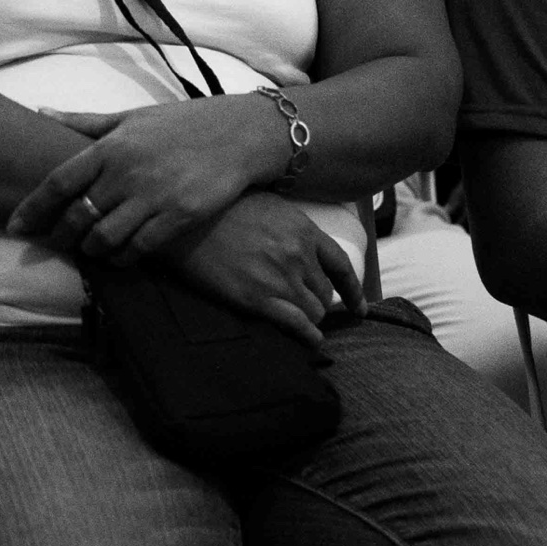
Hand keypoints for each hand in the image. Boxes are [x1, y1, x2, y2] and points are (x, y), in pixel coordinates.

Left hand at [10, 96, 288, 261]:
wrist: (240, 134)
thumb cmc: (182, 124)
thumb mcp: (132, 117)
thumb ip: (85, 122)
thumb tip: (41, 112)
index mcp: (112, 146)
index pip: (59, 182)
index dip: (33, 207)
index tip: (16, 226)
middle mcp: (128, 171)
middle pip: (78, 215)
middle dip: (59, 236)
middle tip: (53, 244)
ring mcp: (154, 195)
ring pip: (105, 238)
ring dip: (91, 250)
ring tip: (90, 250)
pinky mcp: (180, 215)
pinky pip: (139, 248)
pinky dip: (122, 258)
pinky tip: (120, 256)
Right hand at [153, 192, 361, 347]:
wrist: (186, 222)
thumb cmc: (221, 208)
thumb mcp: (268, 204)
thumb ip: (291, 226)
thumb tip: (303, 243)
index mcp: (303, 229)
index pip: (341, 265)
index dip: (353, 290)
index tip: (359, 307)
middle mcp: (298, 255)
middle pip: (325, 292)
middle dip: (318, 301)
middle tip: (307, 307)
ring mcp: (280, 278)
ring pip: (314, 310)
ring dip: (310, 317)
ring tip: (301, 322)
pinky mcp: (259, 299)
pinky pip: (297, 325)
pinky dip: (308, 337)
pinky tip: (312, 342)